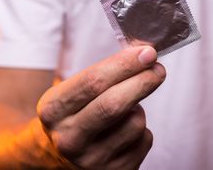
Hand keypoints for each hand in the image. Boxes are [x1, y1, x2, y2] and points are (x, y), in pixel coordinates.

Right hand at [37, 46, 165, 168]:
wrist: (59, 157)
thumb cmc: (74, 114)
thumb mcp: (72, 92)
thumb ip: (103, 74)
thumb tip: (144, 55)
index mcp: (54, 110)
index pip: (94, 82)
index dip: (125, 64)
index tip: (147, 53)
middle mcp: (69, 138)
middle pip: (114, 104)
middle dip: (143, 81)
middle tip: (158, 69)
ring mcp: (91, 160)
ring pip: (135, 122)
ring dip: (139, 109)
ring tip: (126, 111)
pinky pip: (144, 140)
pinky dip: (142, 130)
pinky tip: (125, 133)